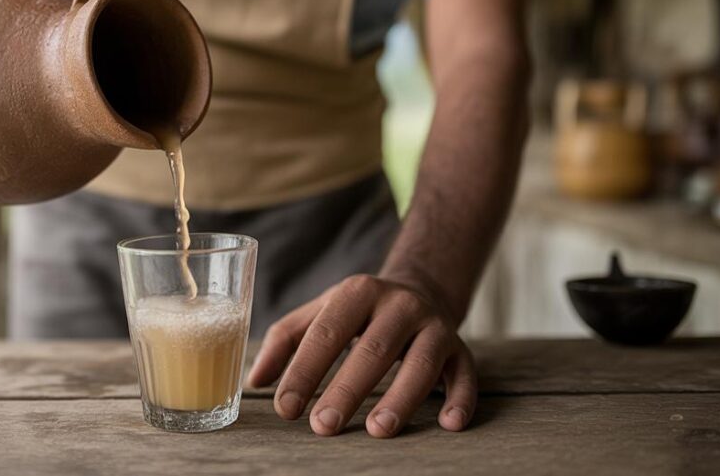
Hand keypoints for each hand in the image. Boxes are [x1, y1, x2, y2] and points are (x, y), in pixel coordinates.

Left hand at [247, 274, 475, 437]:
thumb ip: (286, 340)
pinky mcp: (460, 349)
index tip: (286, 407)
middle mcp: (399, 305)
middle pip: (373, 348)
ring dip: (401, 397)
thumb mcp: (321, 311)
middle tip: (323, 426)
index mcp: (358, 292)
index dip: (305, 371)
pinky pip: (464, 374)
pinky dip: (460, 398)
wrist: (420, 289)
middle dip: (347, 389)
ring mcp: (434, 325)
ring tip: (377, 430)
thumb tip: (255, 380)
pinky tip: (448, 423)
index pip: (327, 333)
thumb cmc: (358, 311)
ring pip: (421, 362)